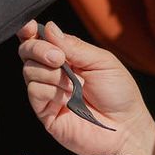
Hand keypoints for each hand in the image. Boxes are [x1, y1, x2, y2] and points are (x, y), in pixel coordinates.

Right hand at [18, 21, 154, 154]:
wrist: (127, 127)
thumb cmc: (119, 93)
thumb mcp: (102, 61)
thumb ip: (74, 46)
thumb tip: (49, 28)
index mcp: (67, 56)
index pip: (39, 39)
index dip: (30, 31)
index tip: (30, 27)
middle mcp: (53, 72)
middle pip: (27, 52)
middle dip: (38, 49)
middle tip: (59, 58)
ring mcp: (48, 92)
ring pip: (29, 71)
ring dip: (51, 73)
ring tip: (75, 85)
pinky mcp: (45, 112)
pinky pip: (34, 92)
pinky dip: (51, 91)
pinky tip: (68, 97)